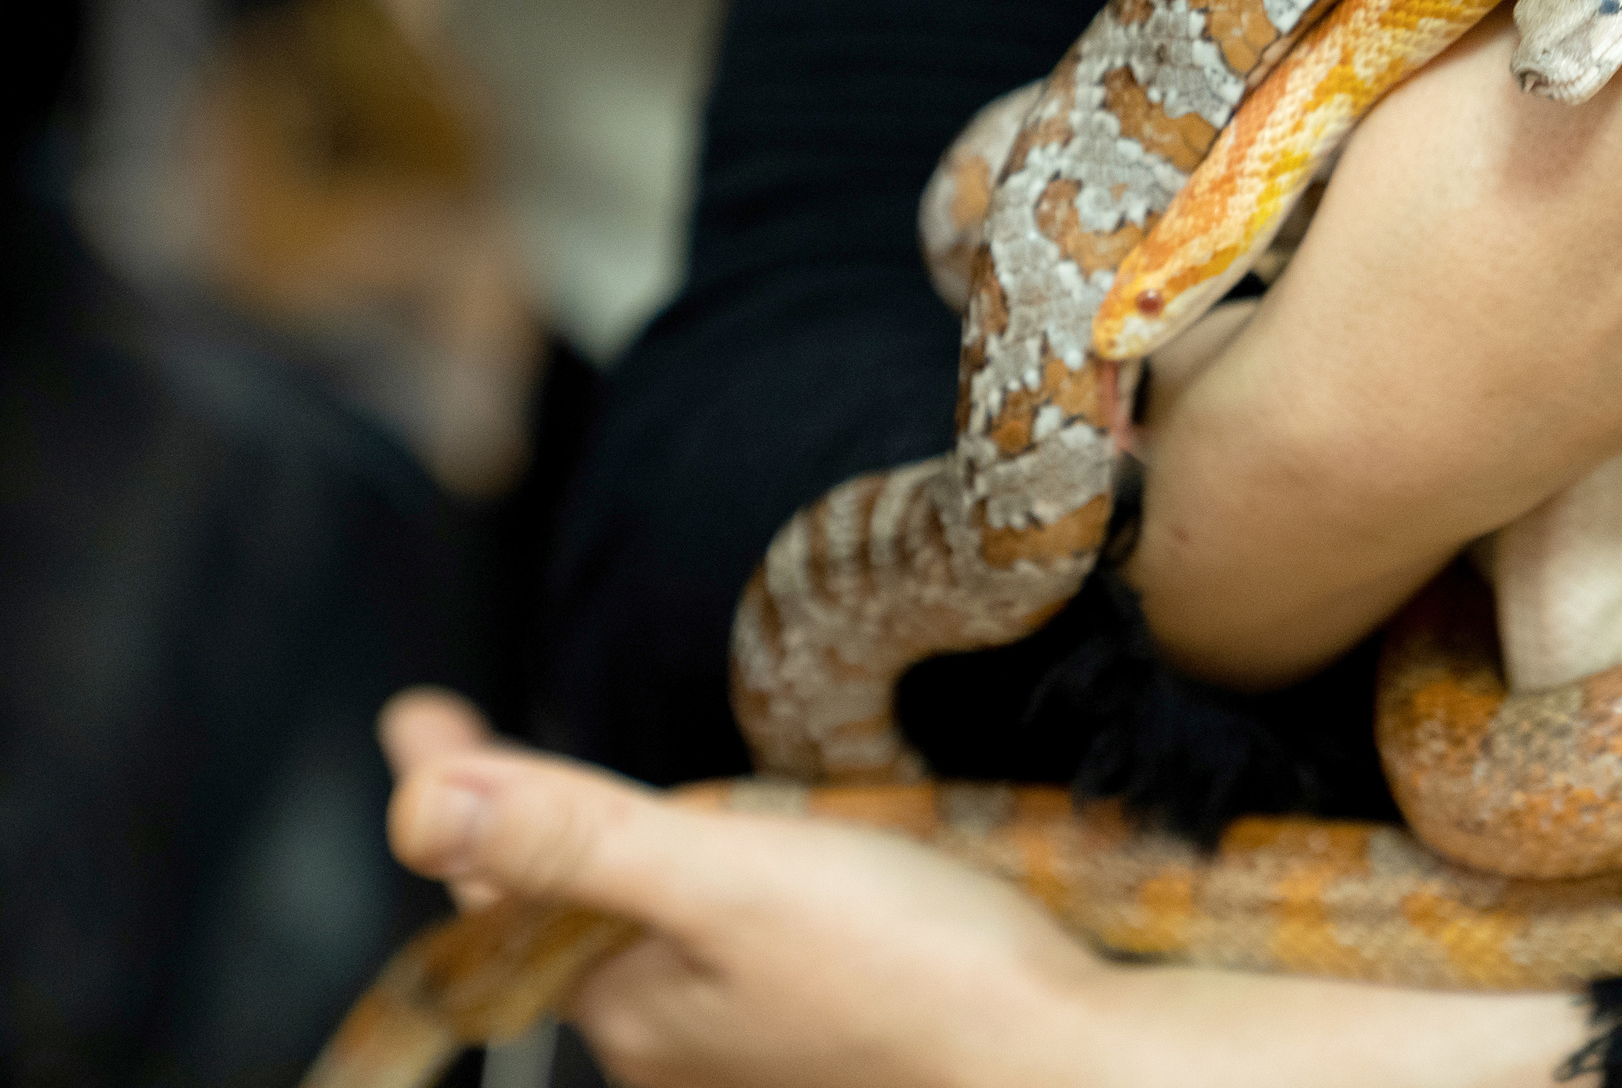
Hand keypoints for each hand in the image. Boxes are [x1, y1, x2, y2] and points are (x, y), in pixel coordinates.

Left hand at [376, 691, 1586, 1087]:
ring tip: (589, 793)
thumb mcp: (728, 879)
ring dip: (611, 856)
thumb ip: (581, 839)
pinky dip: (696, 887)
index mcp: (627, 1000)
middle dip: (522, 828)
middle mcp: (672, 1035)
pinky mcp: (820, 1023)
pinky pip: (718, 945)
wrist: (1067, 1056)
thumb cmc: (913, 967)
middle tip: (478, 744)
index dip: (458, 785)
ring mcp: (748, 1037)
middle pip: (565, 908)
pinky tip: (731, 860)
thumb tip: (416, 804)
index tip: (414, 711)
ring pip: (645, 930)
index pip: (500, 877)